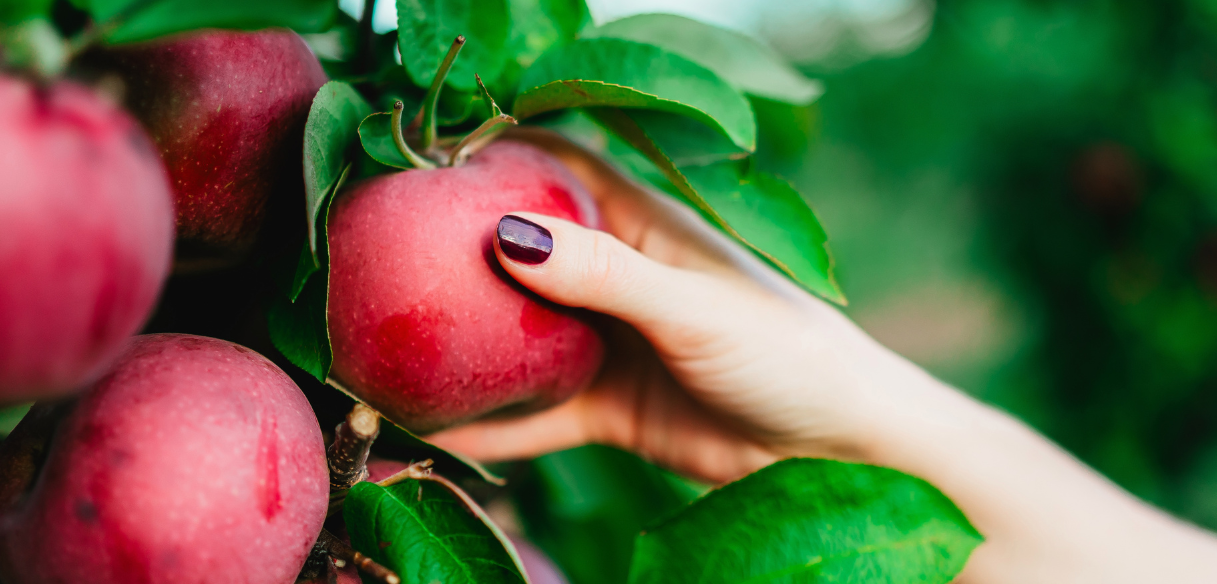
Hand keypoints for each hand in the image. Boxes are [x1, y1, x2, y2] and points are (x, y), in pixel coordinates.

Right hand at [427, 128, 939, 482]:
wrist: (841, 449)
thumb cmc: (787, 353)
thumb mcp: (691, 307)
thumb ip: (603, 275)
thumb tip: (503, 235)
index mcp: (643, 225)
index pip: (555, 166)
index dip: (491, 156)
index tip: (418, 162)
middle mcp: (617, 277)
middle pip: (518, 253)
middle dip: (453, 252)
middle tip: (375, 255)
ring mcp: (609, 345)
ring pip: (517, 337)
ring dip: (461, 343)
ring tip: (380, 346)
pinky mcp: (610, 411)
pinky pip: (533, 416)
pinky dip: (486, 425)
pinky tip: (429, 432)